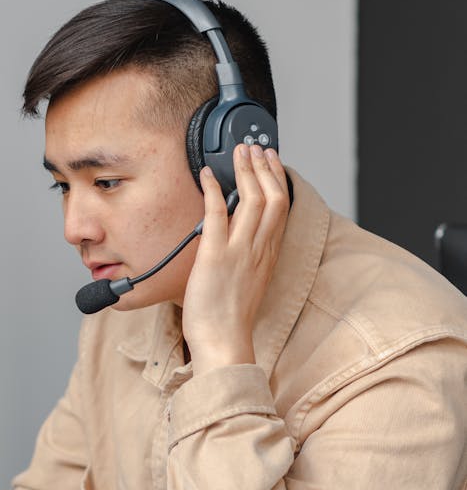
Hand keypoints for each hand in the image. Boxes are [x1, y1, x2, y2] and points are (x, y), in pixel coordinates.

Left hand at [182, 143, 289, 375]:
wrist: (223, 341)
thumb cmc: (229, 319)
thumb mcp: (247, 282)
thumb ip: (245, 257)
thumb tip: (233, 236)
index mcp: (268, 255)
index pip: (281, 208)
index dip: (277, 180)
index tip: (271, 161)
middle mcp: (259, 250)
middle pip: (272, 197)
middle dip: (265, 167)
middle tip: (256, 147)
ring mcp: (239, 252)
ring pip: (252, 200)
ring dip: (245, 171)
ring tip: (239, 152)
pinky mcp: (216, 257)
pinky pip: (217, 215)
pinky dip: (213, 191)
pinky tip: (208, 175)